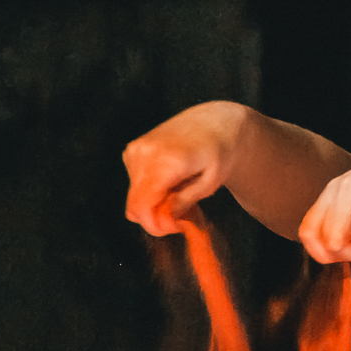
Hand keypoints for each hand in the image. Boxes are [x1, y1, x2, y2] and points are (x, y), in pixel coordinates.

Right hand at [122, 102, 245, 235]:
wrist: (214, 123)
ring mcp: (136, 150)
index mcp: (167, 161)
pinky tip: (170, 181)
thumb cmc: (218, 152)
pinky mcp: (132, 150)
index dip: (155, 225)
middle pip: (134, 206)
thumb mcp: (210, 183)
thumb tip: (162, 221)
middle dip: (157, 217)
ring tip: (180, 192)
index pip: (142, 206)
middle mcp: (146, 153)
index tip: (176, 227)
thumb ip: (183, 203)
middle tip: (182, 214)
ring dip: (154, 203)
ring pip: (134, 198)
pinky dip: (150, 190)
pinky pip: (135, 184)